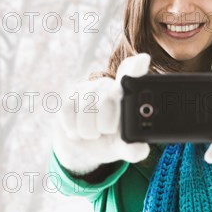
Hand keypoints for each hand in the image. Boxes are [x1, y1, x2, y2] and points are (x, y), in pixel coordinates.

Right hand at [52, 54, 151, 174]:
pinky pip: (68, 112)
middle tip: (107, 130)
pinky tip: (79, 129)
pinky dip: (74, 129)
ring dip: (89, 130)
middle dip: (106, 124)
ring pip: (86, 109)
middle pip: (108, 100)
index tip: (142, 60)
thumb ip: (133, 149)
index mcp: (129, 93)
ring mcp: (89, 87)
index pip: (133, 73)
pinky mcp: (69, 94)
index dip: (136, 66)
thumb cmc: (110, 139)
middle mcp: (109, 85)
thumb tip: (141, 151)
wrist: (83, 145)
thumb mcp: (123, 147)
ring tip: (94, 132)